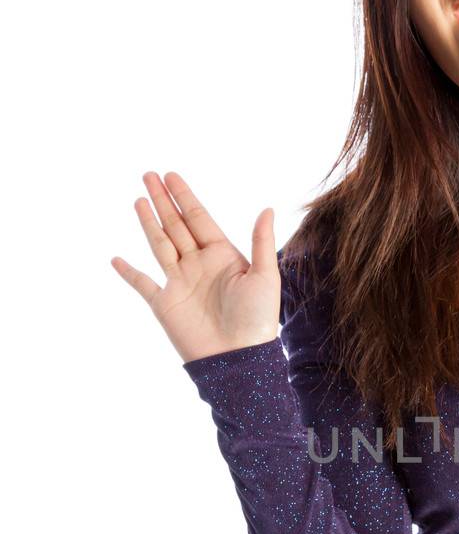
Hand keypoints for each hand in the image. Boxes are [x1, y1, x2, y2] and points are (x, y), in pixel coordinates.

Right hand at [111, 171, 280, 362]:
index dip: (184, 196)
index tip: (171, 176)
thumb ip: (261, 241)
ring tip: (139, 199)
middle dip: (163, 201)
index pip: (199, 218)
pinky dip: (128, 272)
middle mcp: (198, 265)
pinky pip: (142, 284)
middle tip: (149, 175)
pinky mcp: (164, 303)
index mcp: (222, 255)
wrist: (237, 358)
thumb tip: (268, 208)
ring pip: (159, 244)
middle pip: (177, 225)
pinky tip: (115, 259)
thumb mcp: (264, 276)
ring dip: (148, 222)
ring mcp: (180, 283)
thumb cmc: (257, 320)